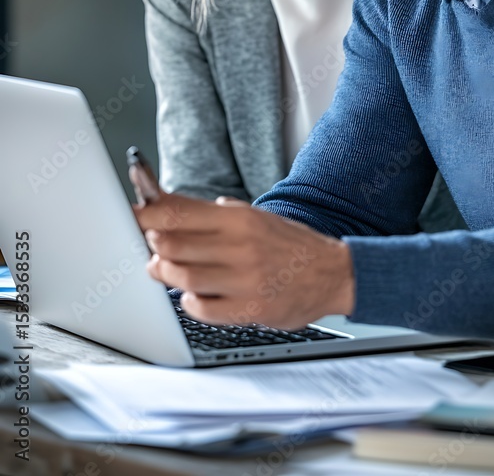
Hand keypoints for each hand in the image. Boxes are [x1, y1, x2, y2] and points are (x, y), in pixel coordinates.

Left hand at [134, 192, 354, 328]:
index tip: (133, 215)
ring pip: (182, 276)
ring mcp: (245, 279)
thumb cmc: (288, 245)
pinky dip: (189, 303)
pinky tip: (192, 296)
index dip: (147, 214)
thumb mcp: (255, 217)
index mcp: (239, 218)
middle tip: (150, 247)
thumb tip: (170, 209)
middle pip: (172, 244)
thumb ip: (215, 214)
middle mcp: (240, 245)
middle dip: (151, 246)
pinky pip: (202, 309)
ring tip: (164, 271)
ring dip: (165, 274)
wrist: (333, 273)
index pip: (178, 212)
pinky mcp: (251, 309)